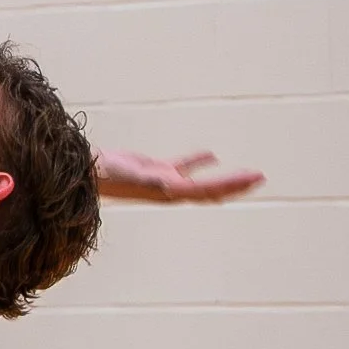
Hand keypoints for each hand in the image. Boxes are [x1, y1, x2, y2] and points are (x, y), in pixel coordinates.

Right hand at [93, 148, 264, 205]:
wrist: (90, 173)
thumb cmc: (110, 174)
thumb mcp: (135, 175)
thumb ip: (154, 179)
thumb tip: (173, 183)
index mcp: (171, 192)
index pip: (209, 189)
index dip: (232, 183)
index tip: (254, 177)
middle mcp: (172, 190)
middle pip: (212, 190)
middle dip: (236, 185)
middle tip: (259, 177)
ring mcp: (166, 181)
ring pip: (202, 182)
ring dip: (224, 178)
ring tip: (245, 175)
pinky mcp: (157, 170)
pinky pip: (184, 166)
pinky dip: (199, 161)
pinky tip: (212, 156)